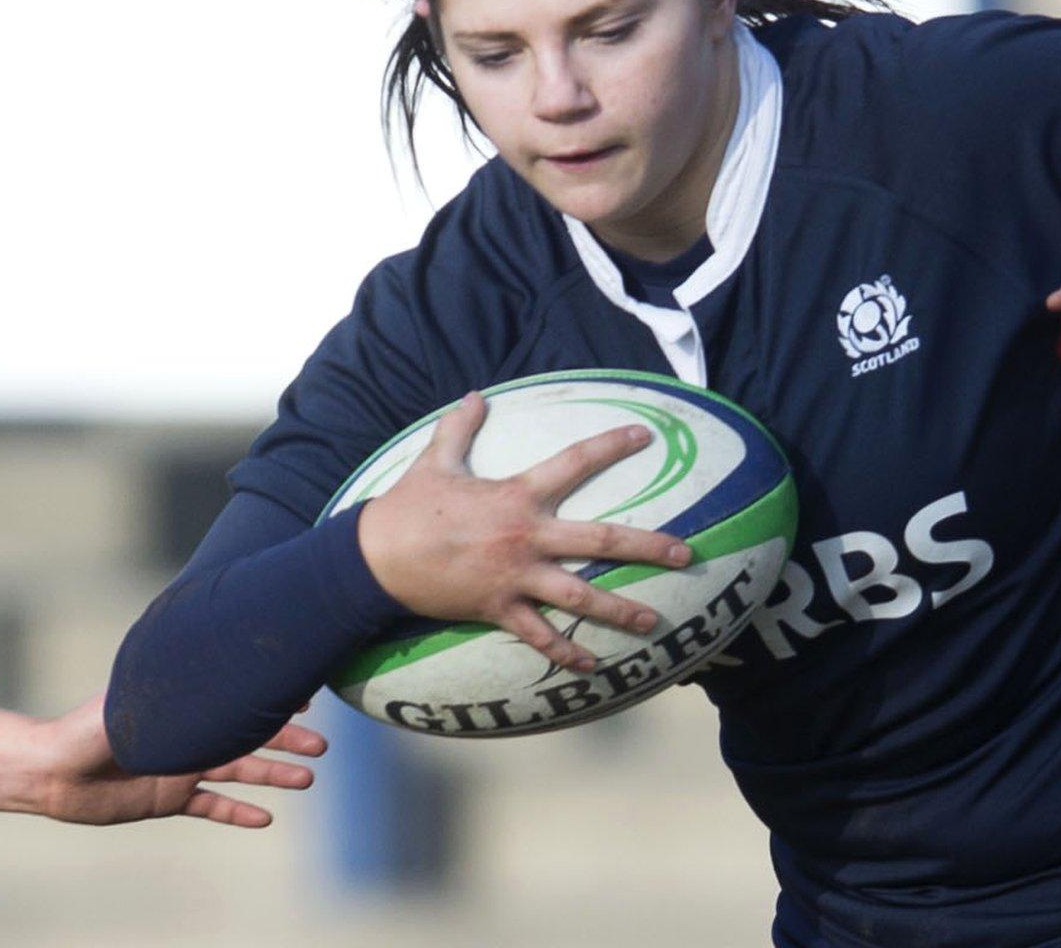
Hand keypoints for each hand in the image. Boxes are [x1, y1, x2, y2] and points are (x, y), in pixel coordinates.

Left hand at [34, 695, 325, 827]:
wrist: (51, 771)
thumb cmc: (89, 727)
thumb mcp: (135, 702)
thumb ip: (173, 689)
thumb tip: (215, 662)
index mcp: (187, 708)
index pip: (240, 700)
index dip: (274, 699)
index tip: (308, 698)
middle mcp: (190, 736)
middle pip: (250, 738)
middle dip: (288, 740)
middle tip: (321, 746)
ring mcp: (182, 768)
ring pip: (240, 771)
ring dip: (274, 775)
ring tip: (307, 780)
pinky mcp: (169, 799)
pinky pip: (212, 807)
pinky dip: (238, 813)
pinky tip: (266, 819)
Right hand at [355, 392, 694, 673]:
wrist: (375, 558)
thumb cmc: (408, 507)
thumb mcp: (435, 461)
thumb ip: (460, 427)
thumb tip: (474, 395)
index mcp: (518, 496)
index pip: (575, 462)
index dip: (611, 445)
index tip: (644, 435)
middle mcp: (526, 537)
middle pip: (600, 541)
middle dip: (647, 546)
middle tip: (685, 553)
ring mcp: (516, 577)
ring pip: (580, 598)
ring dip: (619, 611)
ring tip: (653, 622)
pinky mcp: (498, 609)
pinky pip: (540, 636)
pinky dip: (566, 653)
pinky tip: (592, 666)